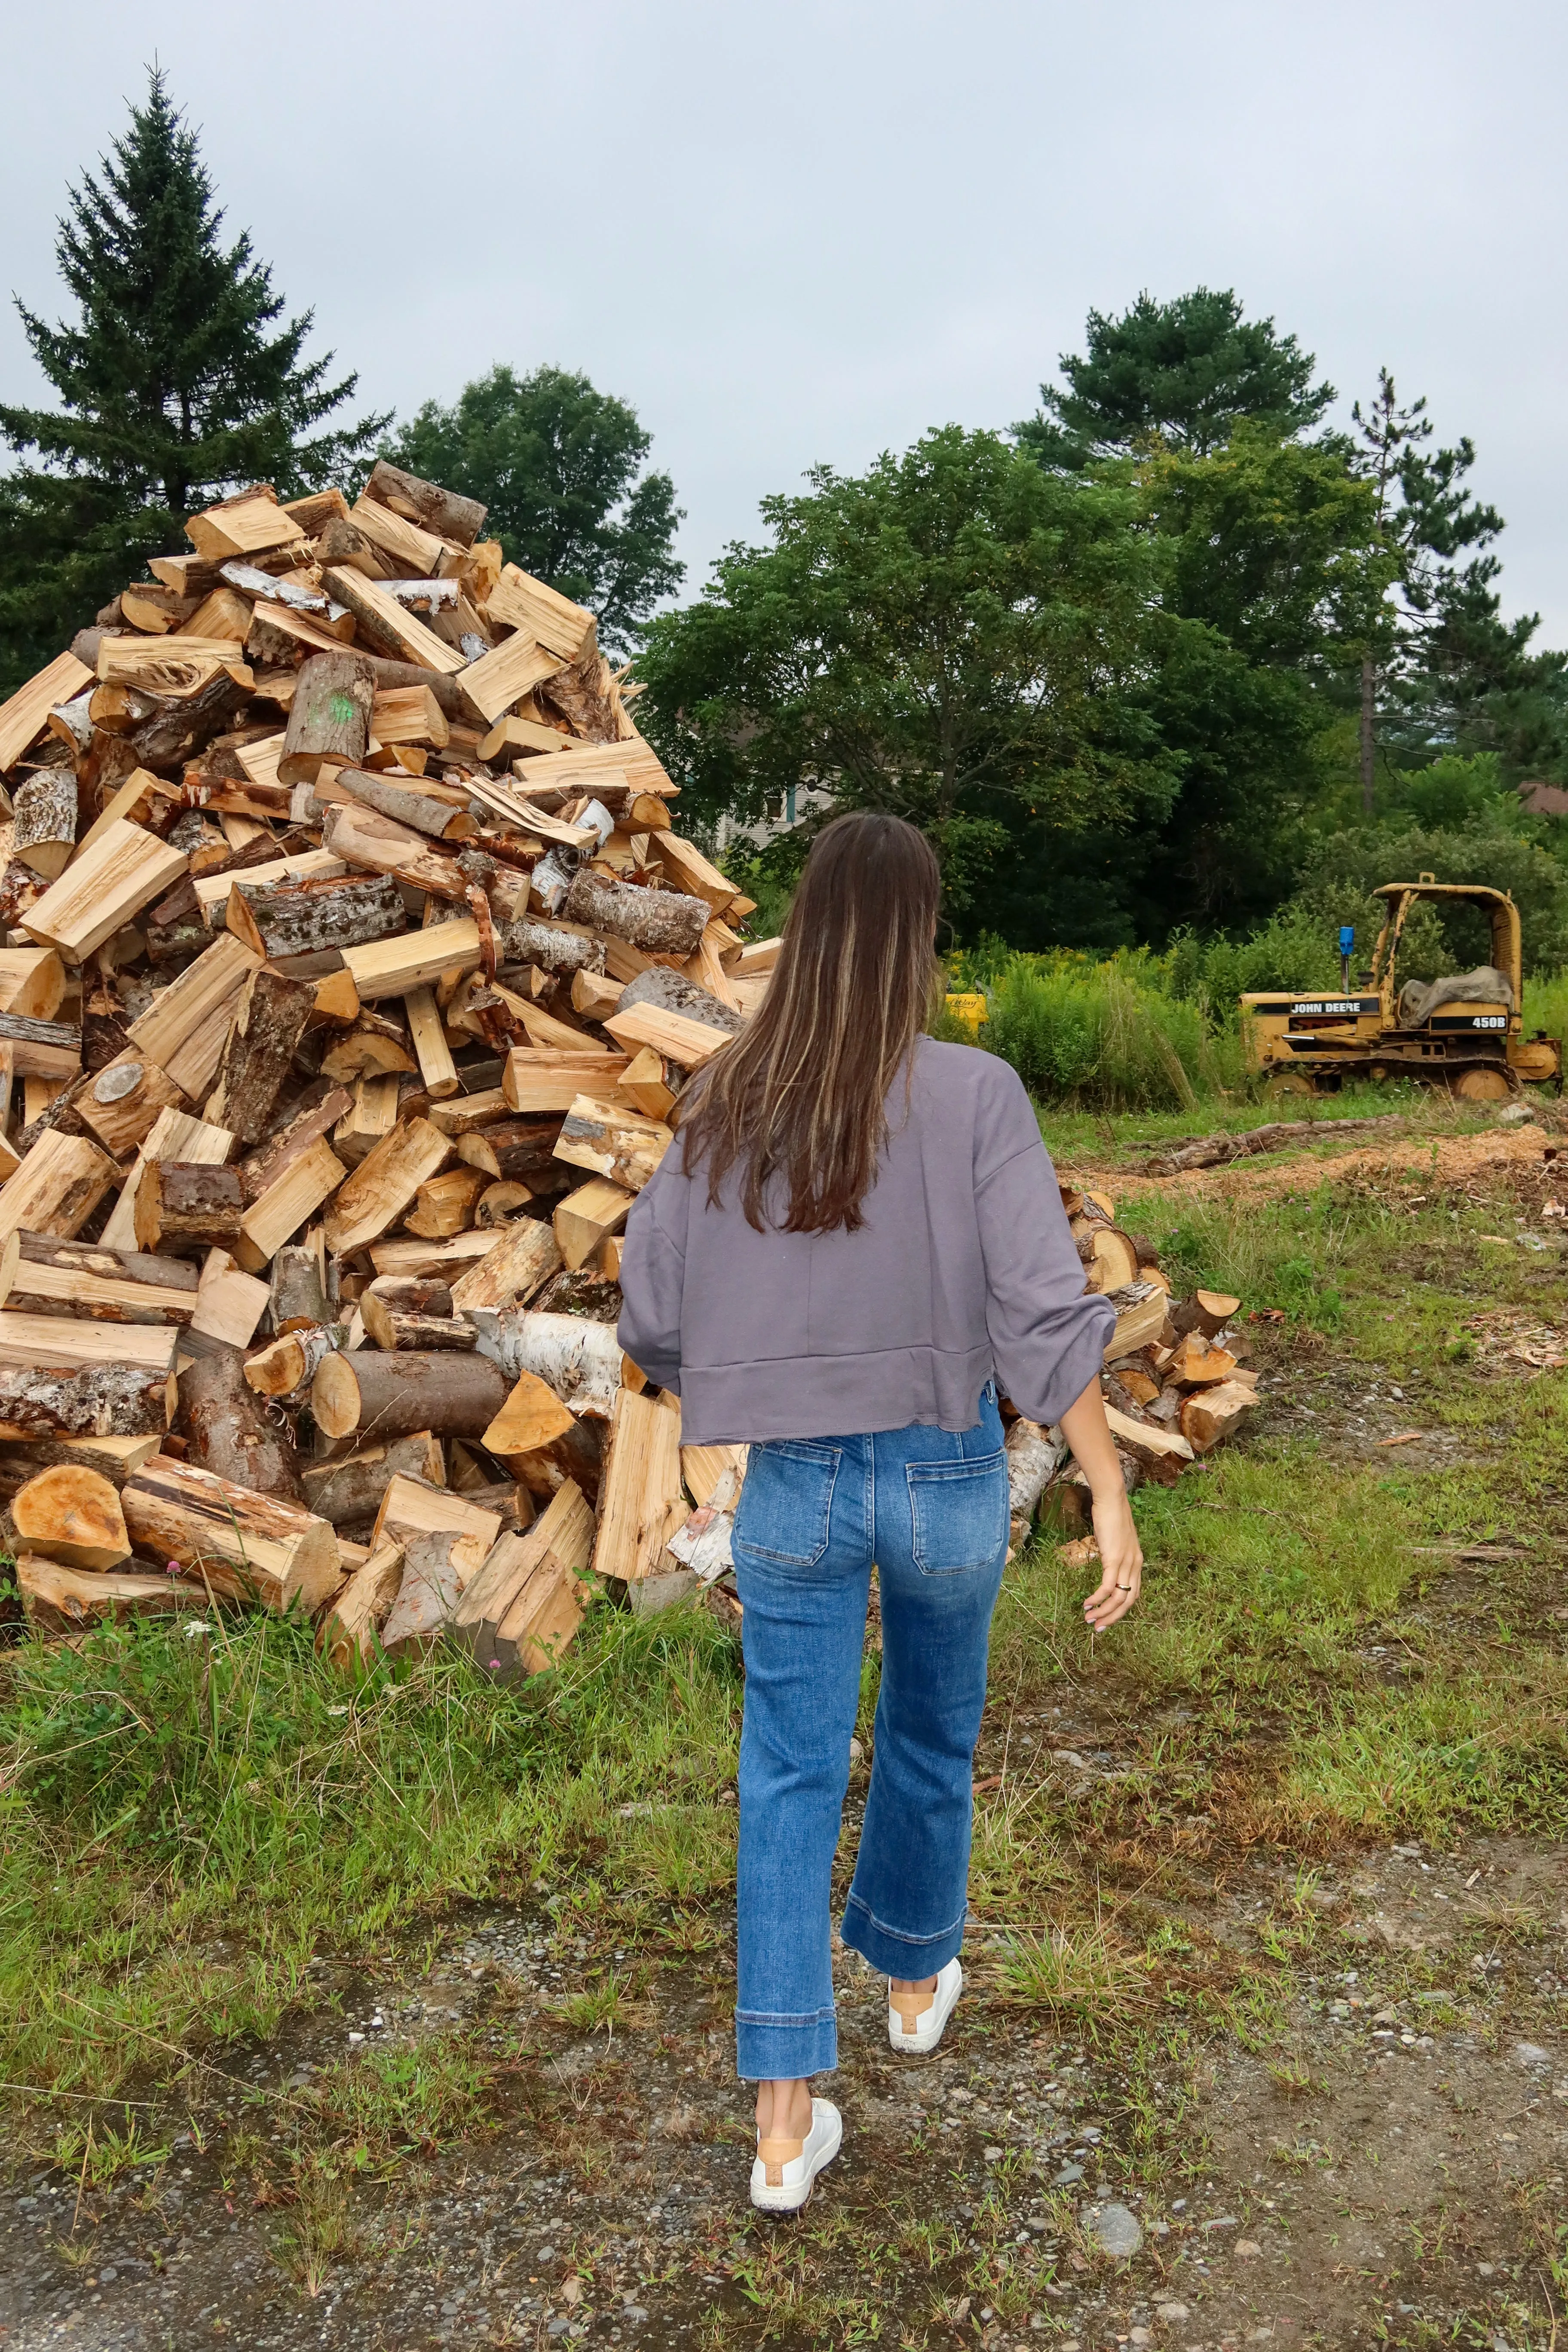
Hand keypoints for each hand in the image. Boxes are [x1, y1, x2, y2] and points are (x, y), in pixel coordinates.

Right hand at [1081, 1486, 1142, 1631]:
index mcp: (1137, 1561)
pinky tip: (1087, 1603)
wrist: (1111, 1499)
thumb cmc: (1111, 1515)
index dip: (1121, 1609)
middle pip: (1129, 1601)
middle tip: (1098, 1628)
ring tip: (1089, 1619)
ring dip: (1103, 1612)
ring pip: (1119, 1597)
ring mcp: (1126, 1562)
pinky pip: (1107, 1586)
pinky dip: (1098, 1598)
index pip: (1134, 1593)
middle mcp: (1135, 1564)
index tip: (1107, 1617)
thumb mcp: (1117, 1539)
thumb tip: (1107, 1563)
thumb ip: (1116, 1553)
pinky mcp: (1114, 1558)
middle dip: (1113, 1617)